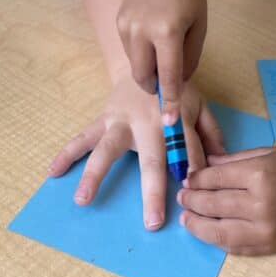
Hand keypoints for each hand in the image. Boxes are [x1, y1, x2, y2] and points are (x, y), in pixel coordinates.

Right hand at [48, 78, 222, 229]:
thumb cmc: (176, 88)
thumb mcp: (199, 102)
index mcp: (177, 117)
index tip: (194, 191)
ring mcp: (122, 120)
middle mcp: (149, 121)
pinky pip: (82, 137)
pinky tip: (52, 171)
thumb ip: (210, 132)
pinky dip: (67, 154)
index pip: (189, 148)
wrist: (145, 56)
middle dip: (153, 188)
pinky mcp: (103, 119)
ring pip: (107, 147)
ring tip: (82, 198)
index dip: (194, 167)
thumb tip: (223, 161)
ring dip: (95, 173)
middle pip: (152, 157)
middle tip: (152, 220)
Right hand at [116, 0, 207, 121]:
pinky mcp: (119, 19)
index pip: (168, 76)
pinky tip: (152, 37)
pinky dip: (140, 51)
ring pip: (133, 63)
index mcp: (168, 32)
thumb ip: (188, 60)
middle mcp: (142, 28)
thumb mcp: (199, 30)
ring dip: (147, 67)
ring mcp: (127, 23)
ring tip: (162, 52)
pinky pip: (128, 47)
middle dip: (154, 86)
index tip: (169, 122)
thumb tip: (175, 86)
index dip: (170, 101)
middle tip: (166, 84)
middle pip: (143, 75)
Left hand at [177, 146, 275, 253]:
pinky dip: (218, 240)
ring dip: (198, 225)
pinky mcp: (270, 245)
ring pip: (220, 231)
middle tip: (182, 197)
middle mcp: (260, 203)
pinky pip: (236, 247)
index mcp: (259, 175)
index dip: (197, 179)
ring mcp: (264, 228)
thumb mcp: (267, 153)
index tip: (187, 178)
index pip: (216, 179)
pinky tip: (208, 232)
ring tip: (186, 219)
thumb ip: (234, 160)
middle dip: (193, 200)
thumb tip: (205, 165)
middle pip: (214, 204)